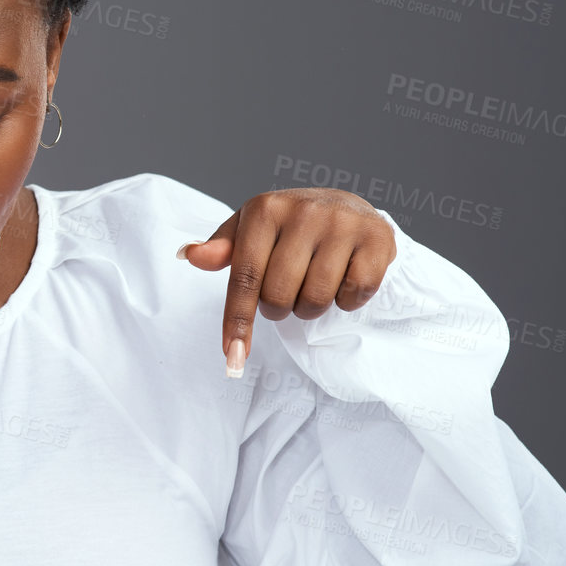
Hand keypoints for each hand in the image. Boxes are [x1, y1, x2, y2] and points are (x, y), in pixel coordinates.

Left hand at [176, 188, 395, 376]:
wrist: (346, 207)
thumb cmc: (289, 228)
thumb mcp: (251, 231)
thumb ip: (222, 249)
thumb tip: (188, 254)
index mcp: (264, 209)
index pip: (244, 278)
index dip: (236, 321)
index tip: (232, 358)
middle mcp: (304, 211)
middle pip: (278, 296)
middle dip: (279, 308)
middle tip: (287, 292)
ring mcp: (343, 223)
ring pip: (315, 300)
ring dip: (311, 308)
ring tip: (313, 285)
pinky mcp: (377, 238)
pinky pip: (352, 295)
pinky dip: (346, 301)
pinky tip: (343, 279)